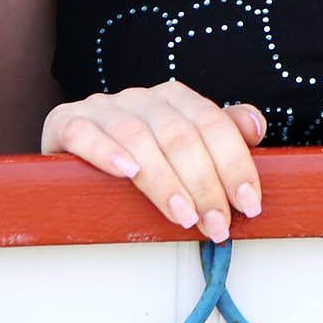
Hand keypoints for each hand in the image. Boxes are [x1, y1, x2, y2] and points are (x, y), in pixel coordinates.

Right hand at [41, 81, 266, 241]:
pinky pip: (85, 133)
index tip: (250, 205)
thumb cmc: (142, 155)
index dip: (235, 164)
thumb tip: (256, 126)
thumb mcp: (185, 144)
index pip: (213, 124)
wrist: (73, 149)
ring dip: (164, 181)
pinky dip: (106, 152)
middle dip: (204, 184)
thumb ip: (223, 133)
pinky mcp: (67, 121)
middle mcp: (142, 97)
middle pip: (180, 135)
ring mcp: (103, 107)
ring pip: (139, 138)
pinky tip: (126, 174)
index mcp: (175, 97)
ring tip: (184, 217)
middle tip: (217, 225)